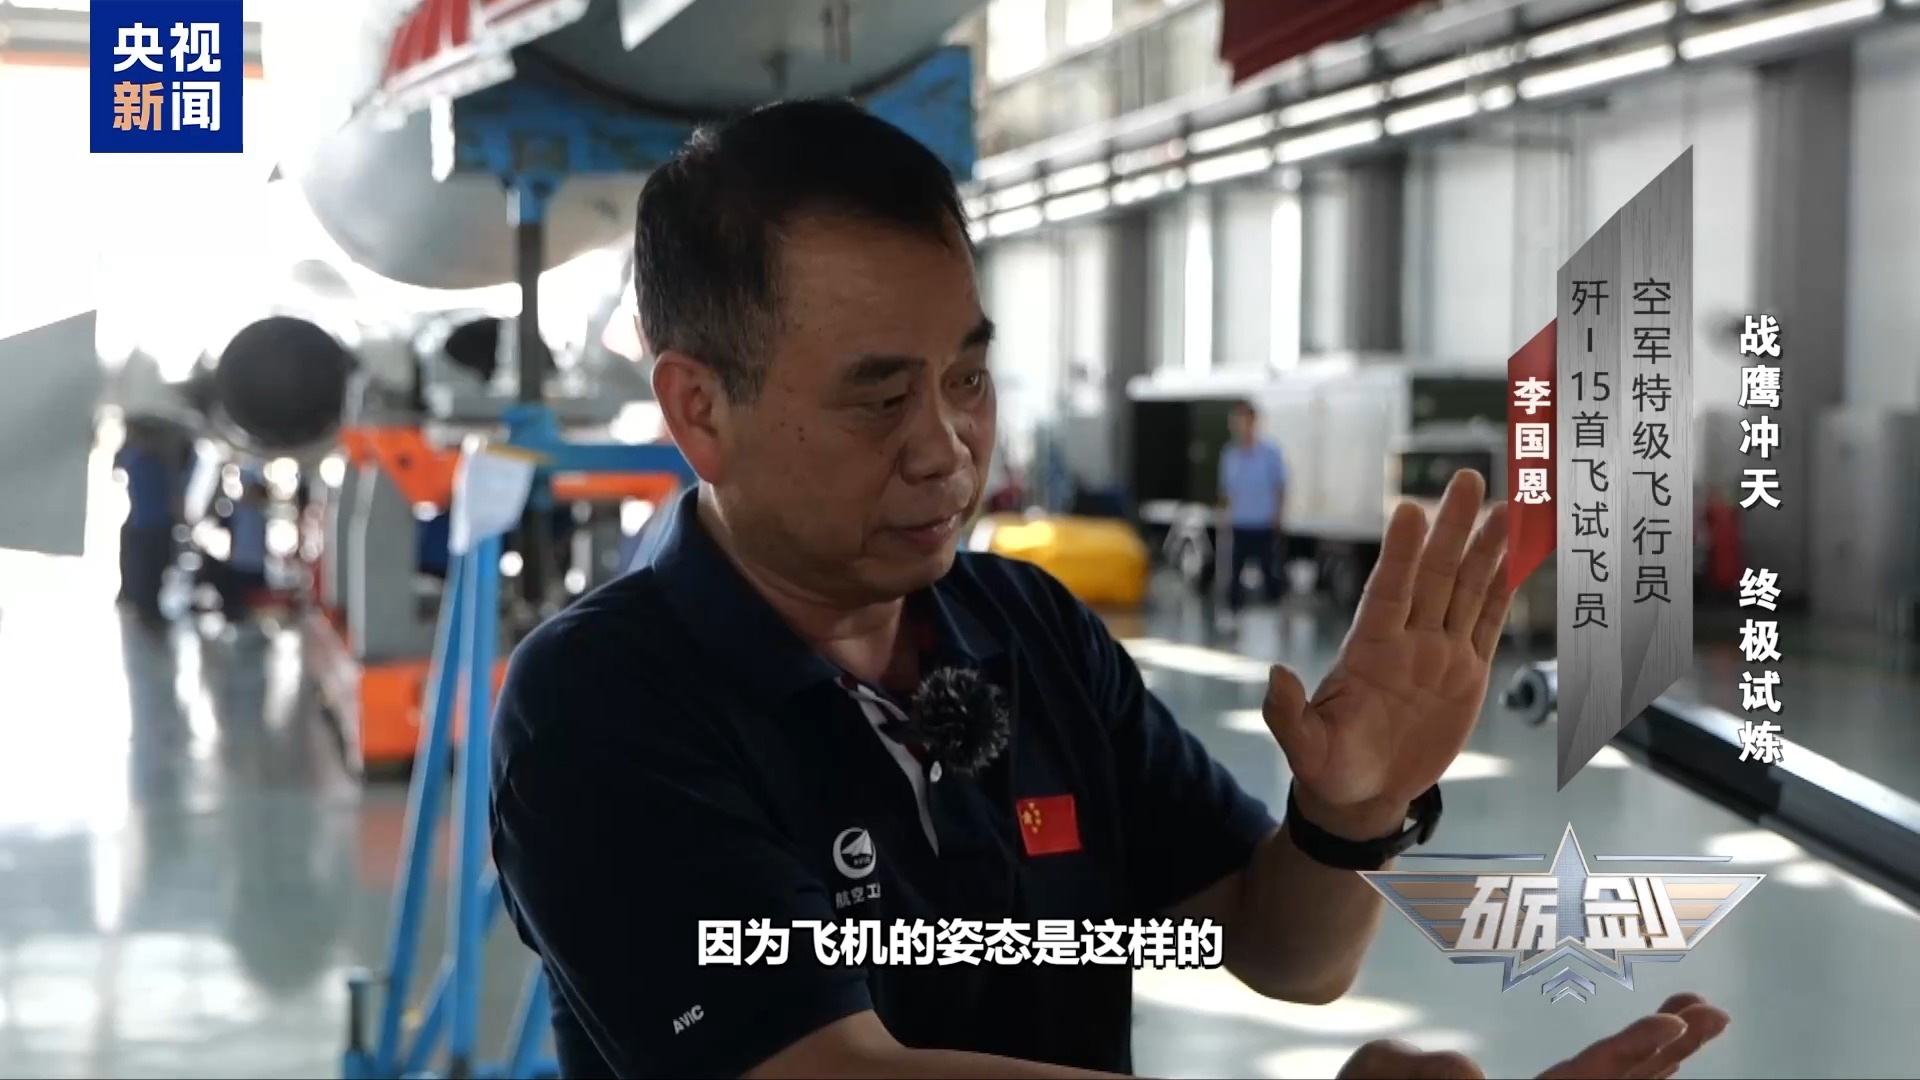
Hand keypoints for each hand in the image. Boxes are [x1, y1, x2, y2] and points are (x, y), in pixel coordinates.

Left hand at [1264, 470, 1512, 830]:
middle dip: (1451, 528)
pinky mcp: (1467, 673)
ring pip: (1468, 590)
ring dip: (1486, 549)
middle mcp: (1407, 640)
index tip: (1410, 511)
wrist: (1366, 793)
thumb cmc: (1330, 768)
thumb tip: (1275, 676)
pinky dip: (1506, 589)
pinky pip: (1490, 622)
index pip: (1389, 592)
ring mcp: (1439, 652)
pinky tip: (1518, 556)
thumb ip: (1287, 714)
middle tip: (1466, 478)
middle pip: (1436, 576)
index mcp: (1369, 650)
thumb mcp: (1304, 747)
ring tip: (1507, 505)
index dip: (1401, 554)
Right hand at [1336, 994, 1730, 1078]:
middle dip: (1669, 1052)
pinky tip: (1658, 1050)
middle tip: (1713, 1011)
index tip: (1674, 1021)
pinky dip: (1634, 1069)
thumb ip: (1421, 1072)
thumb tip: (1472, 1074)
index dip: (1631, 1052)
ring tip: (1698, 1017)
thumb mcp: (1374, 1073)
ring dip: (1661, 1058)